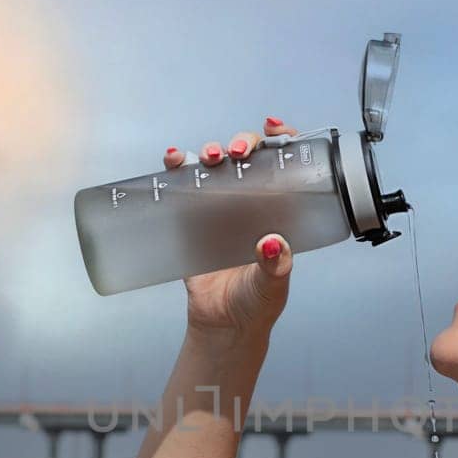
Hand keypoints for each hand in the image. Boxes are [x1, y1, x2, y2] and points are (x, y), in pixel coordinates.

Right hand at [162, 117, 297, 336]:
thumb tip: (273, 243)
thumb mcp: (271, 286)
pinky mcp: (191, 221)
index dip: (282, 141)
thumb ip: (275, 267)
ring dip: (208, 151)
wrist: (222, 327)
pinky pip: (183, 186)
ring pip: (215, 166)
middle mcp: (250, 204)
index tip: (275, 130)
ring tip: (206, 157)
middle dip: (241, 143)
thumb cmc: (255, 306)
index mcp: (277, 212)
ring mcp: (220, 210)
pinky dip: (176, 167)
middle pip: (247, 158)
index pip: (285, 166)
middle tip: (235, 152)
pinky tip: (172, 160)